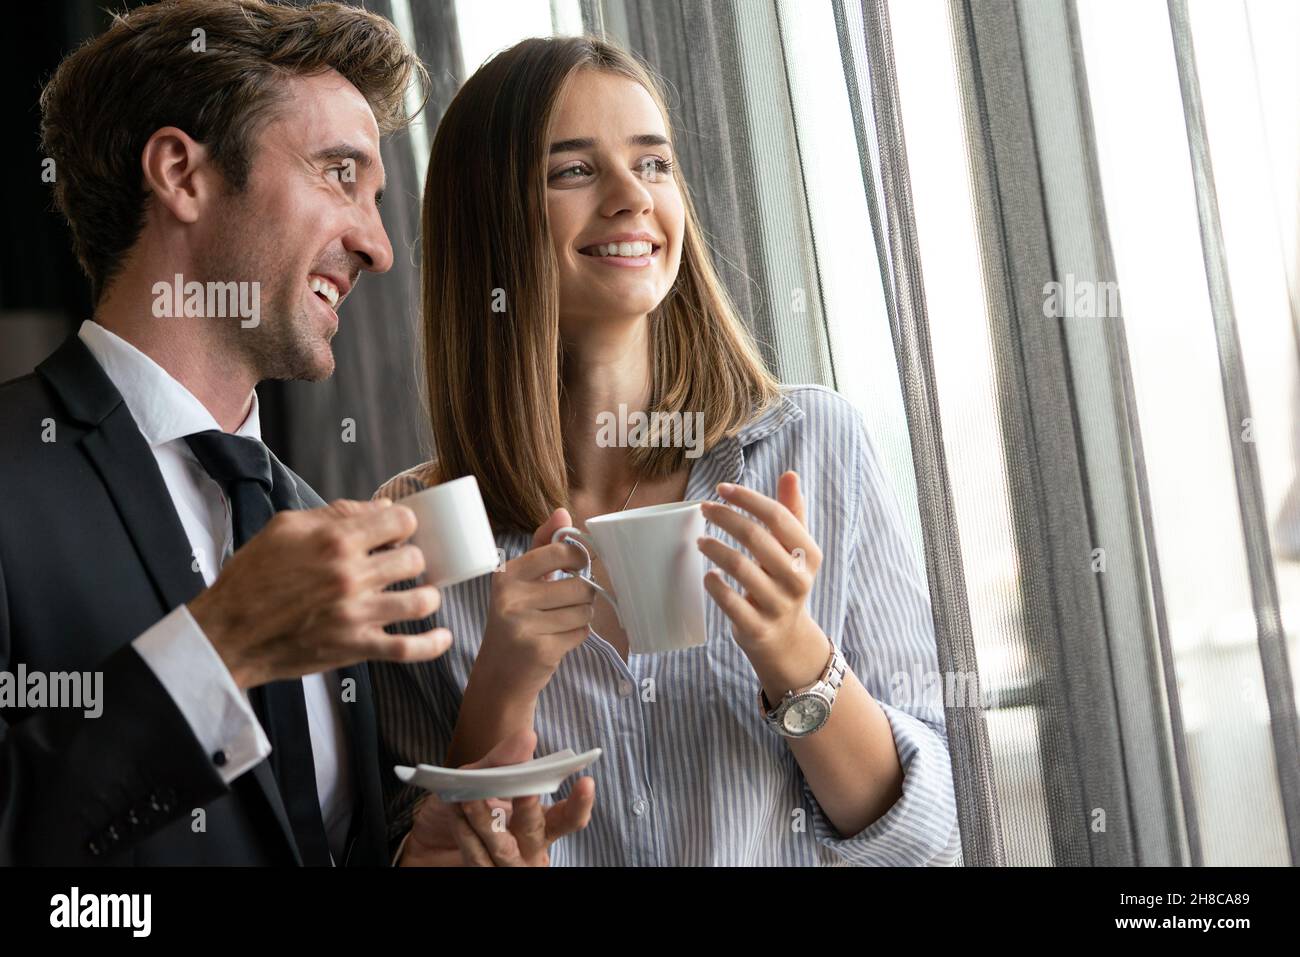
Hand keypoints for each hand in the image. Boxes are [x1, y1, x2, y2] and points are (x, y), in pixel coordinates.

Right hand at [189, 498, 450, 688]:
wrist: (228, 633)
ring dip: (426, 595)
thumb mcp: (285, 528)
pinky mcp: (356, 647)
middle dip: (412, 559)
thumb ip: (335, 513)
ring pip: (421, 601)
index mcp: (335, 540)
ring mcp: (356, 614)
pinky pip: (408, 649)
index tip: (399, 533)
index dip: (405, 524)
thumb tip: (380, 507)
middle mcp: (350, 575)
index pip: (400, 521)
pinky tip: (443, 636)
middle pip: (415, 559)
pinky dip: (432, 644)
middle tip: (401, 565)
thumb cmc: (252, 578)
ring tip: (419, 594)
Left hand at [399, 729, 595, 866]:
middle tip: (523, 789)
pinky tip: (457, 816)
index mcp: (539, 821)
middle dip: (530, 809)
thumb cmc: (461, 806)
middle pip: (539, 832)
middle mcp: (528, 846)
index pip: (569, 817)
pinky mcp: (482, 873)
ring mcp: (505, 864)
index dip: (580, 803)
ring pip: (504, 849)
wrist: (427, 840)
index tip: (585, 781)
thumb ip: (502, 759)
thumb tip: (527, 737)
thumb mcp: (478, 774)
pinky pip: (477, 858)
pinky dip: (466, 835)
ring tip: (470, 800)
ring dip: (486, 823)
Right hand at [477, 508, 593, 691]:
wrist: (500, 674)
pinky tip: (557, 639)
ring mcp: (524, 625)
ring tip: (559, 622)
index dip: (579, 559)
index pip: (560, 552)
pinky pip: (581, 632)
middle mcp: (510, 598)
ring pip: (584, 610)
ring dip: (581, 617)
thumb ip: (543, 546)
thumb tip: (563, 512)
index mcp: (507, 575)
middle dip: (582, 596)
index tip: (576, 566)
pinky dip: (577, 635)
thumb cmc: (516, 619)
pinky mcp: (540, 649)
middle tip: (566, 603)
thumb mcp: (521, 581)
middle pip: (579, 585)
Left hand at [697, 472, 825, 657]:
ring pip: (739, 566)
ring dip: (714, 548)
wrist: (786, 640)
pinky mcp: (756, 627)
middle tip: (704, 509)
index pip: (778, 516)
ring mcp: (777, 605)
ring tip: (701, 541)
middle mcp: (797, 579)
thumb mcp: (796, 550)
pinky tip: (708, 576)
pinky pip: (729, 601)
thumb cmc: (785, 582)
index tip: (721, 488)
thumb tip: (790, 474)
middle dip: (724, 517)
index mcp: (809, 554)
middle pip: (755, 537)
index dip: (747, 498)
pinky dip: (714, 584)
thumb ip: (792, 512)